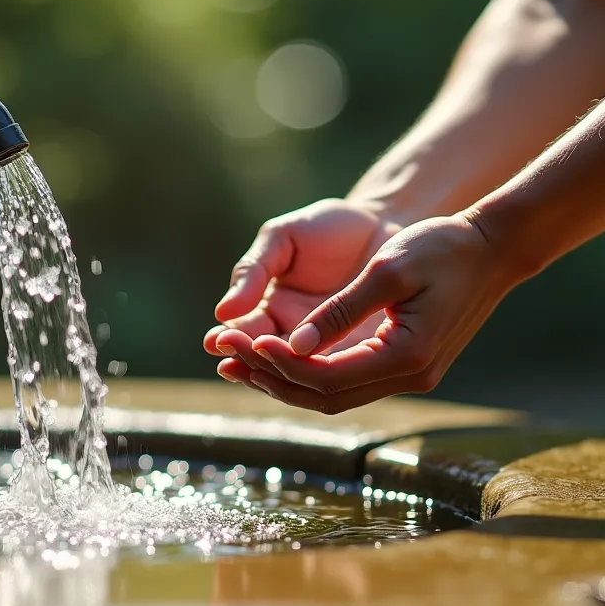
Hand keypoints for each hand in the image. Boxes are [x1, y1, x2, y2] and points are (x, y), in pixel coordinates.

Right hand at [204, 199, 402, 374]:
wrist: (387, 226)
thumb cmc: (330, 227)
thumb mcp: (284, 237)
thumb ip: (254, 269)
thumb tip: (223, 312)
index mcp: (270, 310)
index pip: (244, 333)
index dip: (230, 339)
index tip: (217, 341)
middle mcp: (295, 336)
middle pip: (266, 361)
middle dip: (247, 364)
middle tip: (231, 365)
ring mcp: (328, 349)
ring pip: (299, 375)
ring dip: (279, 378)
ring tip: (264, 376)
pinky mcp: (360, 354)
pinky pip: (340, 374)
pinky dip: (325, 379)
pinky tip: (316, 379)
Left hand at [220, 213, 511, 413]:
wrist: (493, 248)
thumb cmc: (443, 247)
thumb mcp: (387, 270)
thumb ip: (339, 311)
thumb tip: (292, 345)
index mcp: (406, 357)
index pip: (326, 378)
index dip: (280, 363)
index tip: (245, 338)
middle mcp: (409, 377)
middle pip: (325, 397)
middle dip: (273, 378)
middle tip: (227, 357)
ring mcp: (410, 375)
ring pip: (335, 394)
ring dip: (287, 379)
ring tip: (240, 362)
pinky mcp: (406, 364)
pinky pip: (349, 380)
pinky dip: (310, 371)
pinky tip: (280, 356)